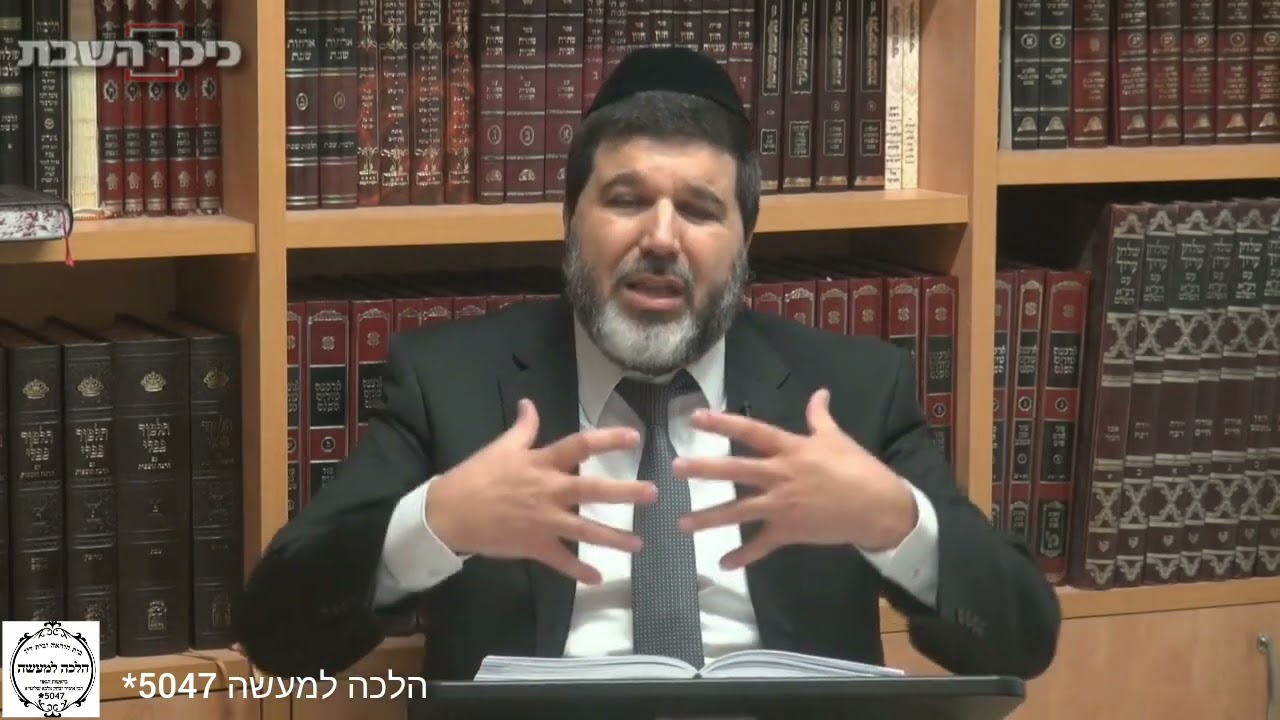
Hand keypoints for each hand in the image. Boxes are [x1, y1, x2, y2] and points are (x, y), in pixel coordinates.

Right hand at [425, 398, 653, 583]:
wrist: (449, 513)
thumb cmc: (476, 476)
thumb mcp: (501, 447)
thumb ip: (523, 428)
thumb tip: (530, 403)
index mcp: (542, 463)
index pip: (580, 446)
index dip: (608, 440)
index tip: (635, 438)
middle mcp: (549, 491)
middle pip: (592, 489)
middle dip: (624, 492)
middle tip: (652, 493)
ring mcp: (544, 521)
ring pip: (585, 530)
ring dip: (613, 538)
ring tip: (638, 544)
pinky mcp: (534, 546)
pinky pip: (561, 561)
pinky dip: (579, 571)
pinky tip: (597, 578)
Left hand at [672, 388, 917, 568]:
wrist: (879, 508)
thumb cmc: (858, 469)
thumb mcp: (837, 439)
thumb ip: (820, 417)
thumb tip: (819, 392)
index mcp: (791, 450)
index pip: (751, 432)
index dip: (723, 423)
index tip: (696, 417)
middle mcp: (781, 476)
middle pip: (736, 471)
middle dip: (705, 469)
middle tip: (675, 468)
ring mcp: (783, 505)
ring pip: (740, 512)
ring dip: (710, 518)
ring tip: (682, 523)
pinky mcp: (790, 531)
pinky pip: (762, 546)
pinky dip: (743, 556)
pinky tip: (723, 563)